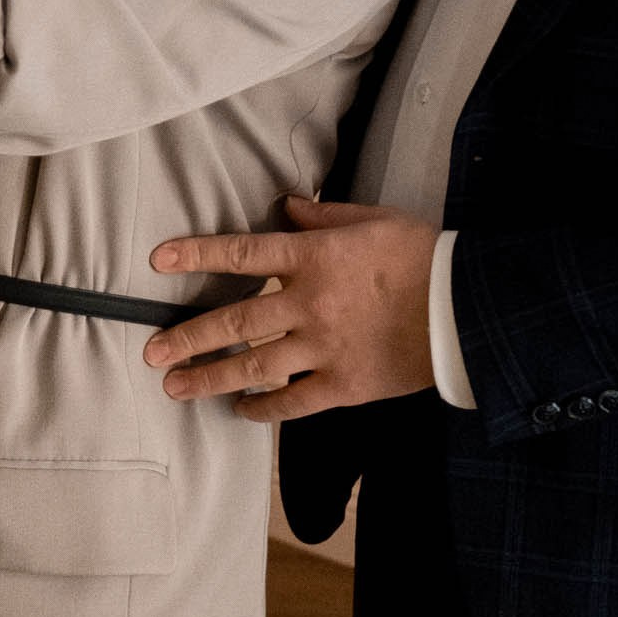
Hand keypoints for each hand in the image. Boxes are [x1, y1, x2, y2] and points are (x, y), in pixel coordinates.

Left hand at [142, 197, 440, 421]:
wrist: (465, 308)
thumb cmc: (421, 256)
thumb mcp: (372, 220)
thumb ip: (324, 216)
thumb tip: (288, 205)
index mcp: (314, 257)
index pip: (241, 254)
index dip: (196, 255)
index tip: (159, 260)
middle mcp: (309, 304)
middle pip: (235, 321)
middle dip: (188, 337)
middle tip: (152, 350)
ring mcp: (324, 349)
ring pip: (254, 366)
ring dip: (211, 377)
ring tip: (175, 386)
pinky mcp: (344, 385)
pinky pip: (293, 402)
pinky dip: (264, 409)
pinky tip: (241, 411)